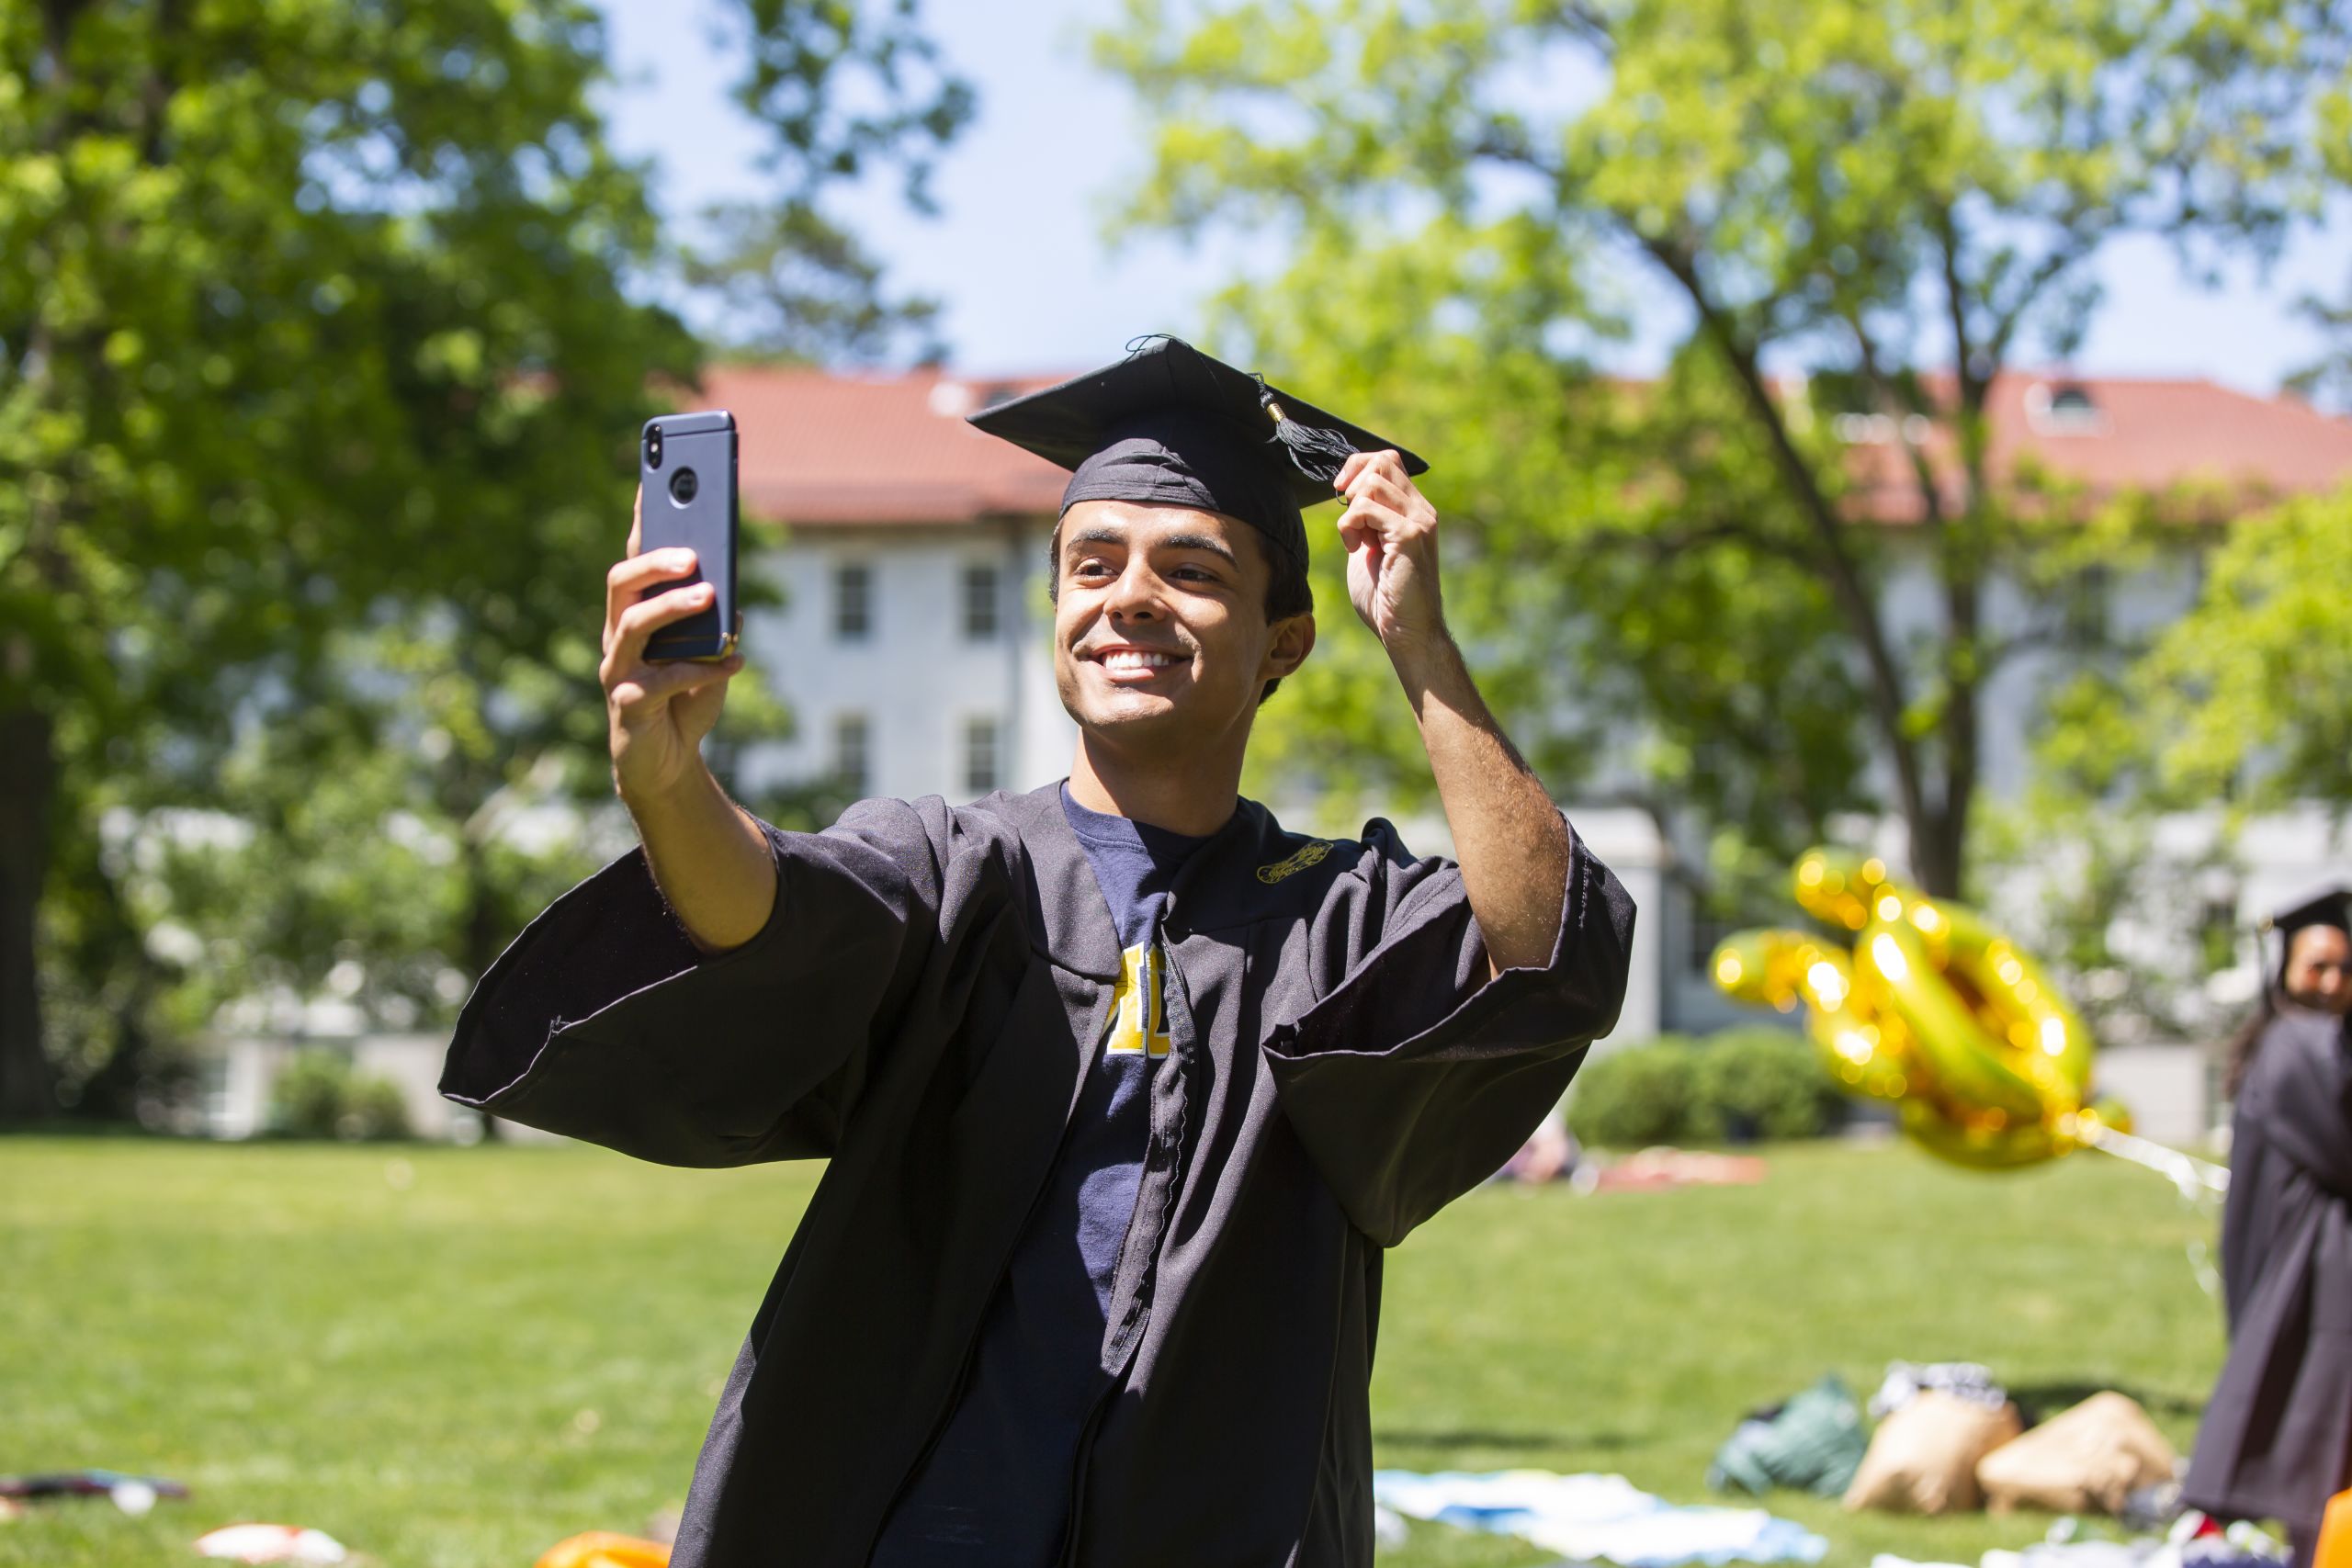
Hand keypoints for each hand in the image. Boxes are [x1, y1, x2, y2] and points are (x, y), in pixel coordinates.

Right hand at [601, 487, 743, 802]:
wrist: (666, 765)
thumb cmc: (684, 701)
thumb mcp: (708, 655)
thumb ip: (715, 624)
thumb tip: (732, 591)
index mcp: (635, 615)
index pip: (635, 559)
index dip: (642, 522)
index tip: (656, 483)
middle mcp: (618, 636)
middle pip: (621, 583)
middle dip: (655, 563)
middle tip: (693, 554)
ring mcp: (618, 671)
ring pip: (633, 626)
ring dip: (672, 607)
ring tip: (710, 596)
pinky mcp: (628, 707)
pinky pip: (662, 681)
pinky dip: (703, 670)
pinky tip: (734, 661)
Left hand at [1334, 449, 1445, 653]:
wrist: (1407, 633)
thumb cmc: (1386, 600)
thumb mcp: (1369, 550)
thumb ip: (1364, 523)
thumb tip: (1346, 497)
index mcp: (1414, 511)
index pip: (1388, 461)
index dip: (1358, 466)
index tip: (1341, 491)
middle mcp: (1421, 511)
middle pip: (1382, 461)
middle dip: (1352, 482)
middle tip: (1349, 520)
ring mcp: (1419, 521)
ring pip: (1372, 481)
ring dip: (1351, 510)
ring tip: (1356, 540)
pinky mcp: (1409, 535)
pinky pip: (1366, 508)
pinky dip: (1350, 526)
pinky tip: (1356, 549)